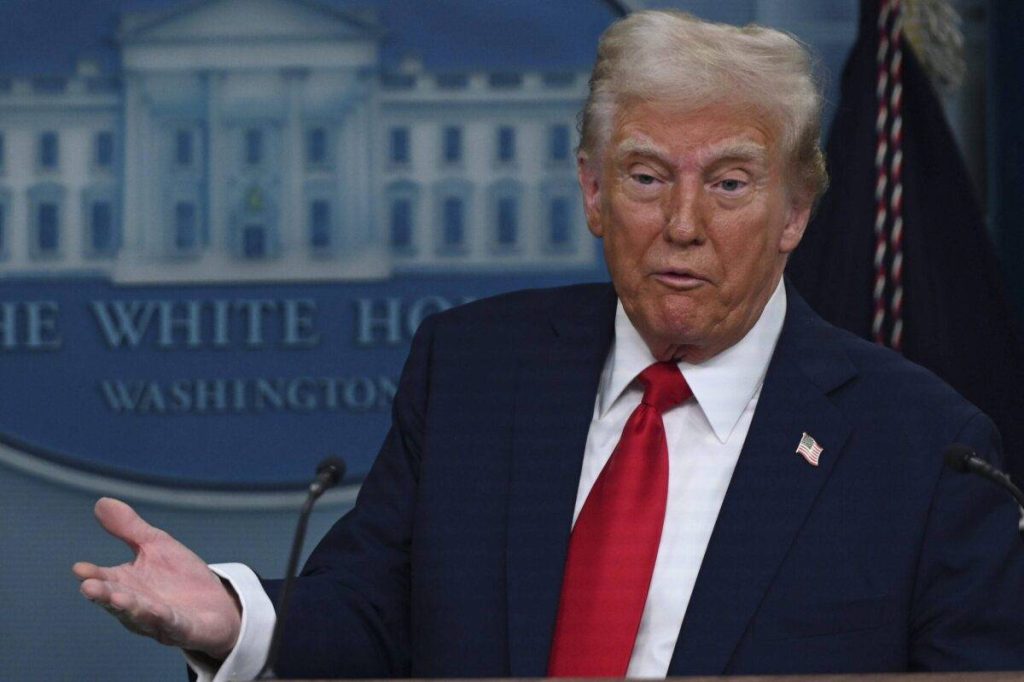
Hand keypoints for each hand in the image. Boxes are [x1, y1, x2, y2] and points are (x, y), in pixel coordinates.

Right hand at [73, 498, 241, 658]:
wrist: (216, 605)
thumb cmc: (179, 576)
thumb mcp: (156, 546)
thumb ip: (129, 529)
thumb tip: (101, 502)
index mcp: (127, 585)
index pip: (105, 580)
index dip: (93, 575)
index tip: (79, 568)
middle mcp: (137, 606)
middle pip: (117, 601)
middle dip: (104, 595)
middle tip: (88, 587)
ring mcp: (159, 620)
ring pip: (140, 615)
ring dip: (129, 608)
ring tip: (117, 598)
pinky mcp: (183, 629)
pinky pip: (173, 624)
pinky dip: (165, 619)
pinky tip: (159, 611)